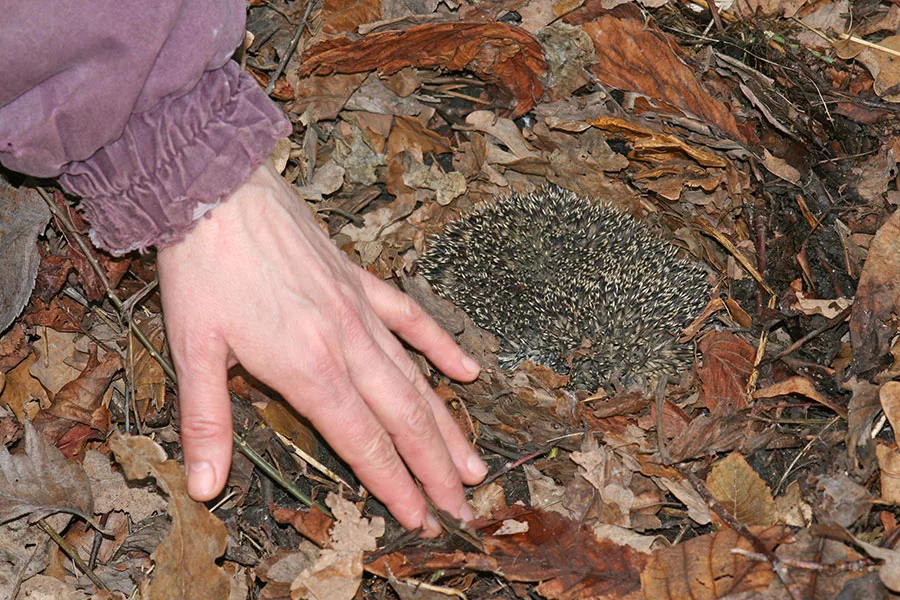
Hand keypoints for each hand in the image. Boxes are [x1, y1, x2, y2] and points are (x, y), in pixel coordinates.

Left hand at [157, 162, 486, 533]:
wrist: (219, 188)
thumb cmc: (204, 267)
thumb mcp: (193, 348)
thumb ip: (207, 422)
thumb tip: (204, 486)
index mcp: (307, 366)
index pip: (363, 441)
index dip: (394, 485)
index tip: (421, 517)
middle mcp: (346, 343)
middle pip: (403, 417)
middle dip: (435, 467)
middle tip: (464, 502)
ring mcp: (360, 310)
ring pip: (416, 377)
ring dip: (447, 423)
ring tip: (474, 458)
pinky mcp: (361, 282)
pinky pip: (413, 319)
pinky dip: (441, 347)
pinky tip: (466, 371)